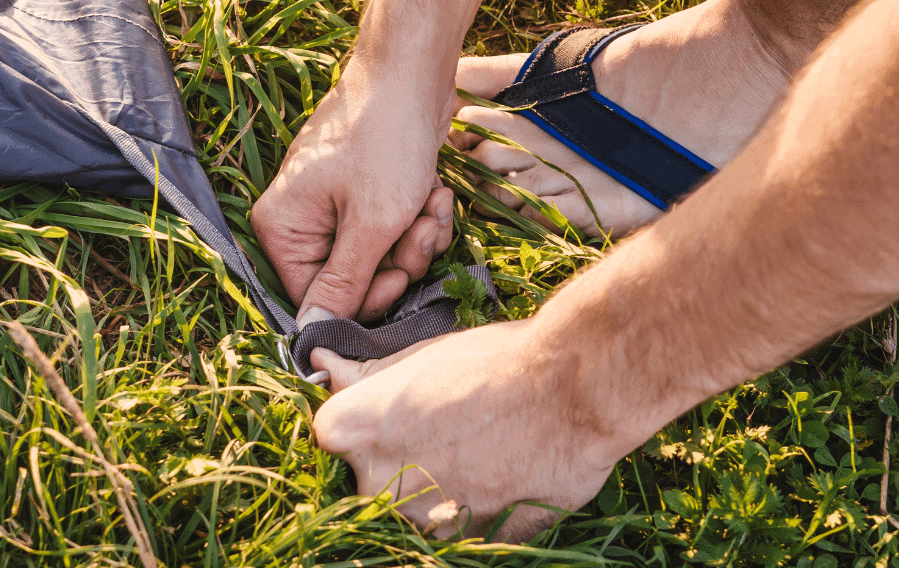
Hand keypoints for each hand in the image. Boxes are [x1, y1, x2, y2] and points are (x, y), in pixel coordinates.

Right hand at [252, 62, 454, 321]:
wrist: (414, 71)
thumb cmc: (386, 137)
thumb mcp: (371, 222)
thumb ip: (343, 283)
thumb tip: (312, 334)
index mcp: (283, 228)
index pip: (315, 298)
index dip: (365, 298)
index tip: (401, 276)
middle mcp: (299, 220)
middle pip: (352, 280)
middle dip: (399, 261)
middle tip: (421, 227)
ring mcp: (332, 207)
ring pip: (380, 259)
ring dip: (416, 238)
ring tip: (431, 202)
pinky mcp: (363, 196)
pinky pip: (391, 233)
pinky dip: (418, 218)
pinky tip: (434, 192)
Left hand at [310, 318, 623, 540]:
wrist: (574, 387)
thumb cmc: (496, 361)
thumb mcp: (421, 356)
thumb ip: (365, 375)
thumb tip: (323, 364)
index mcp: (351, 431)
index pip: (331, 438)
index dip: (364, 427)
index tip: (391, 418)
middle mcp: (375, 484)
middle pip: (369, 481)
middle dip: (400, 462)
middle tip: (447, 431)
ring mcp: (421, 522)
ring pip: (415, 512)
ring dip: (438, 490)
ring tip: (482, 450)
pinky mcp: (468, 542)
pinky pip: (458, 532)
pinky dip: (475, 512)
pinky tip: (503, 474)